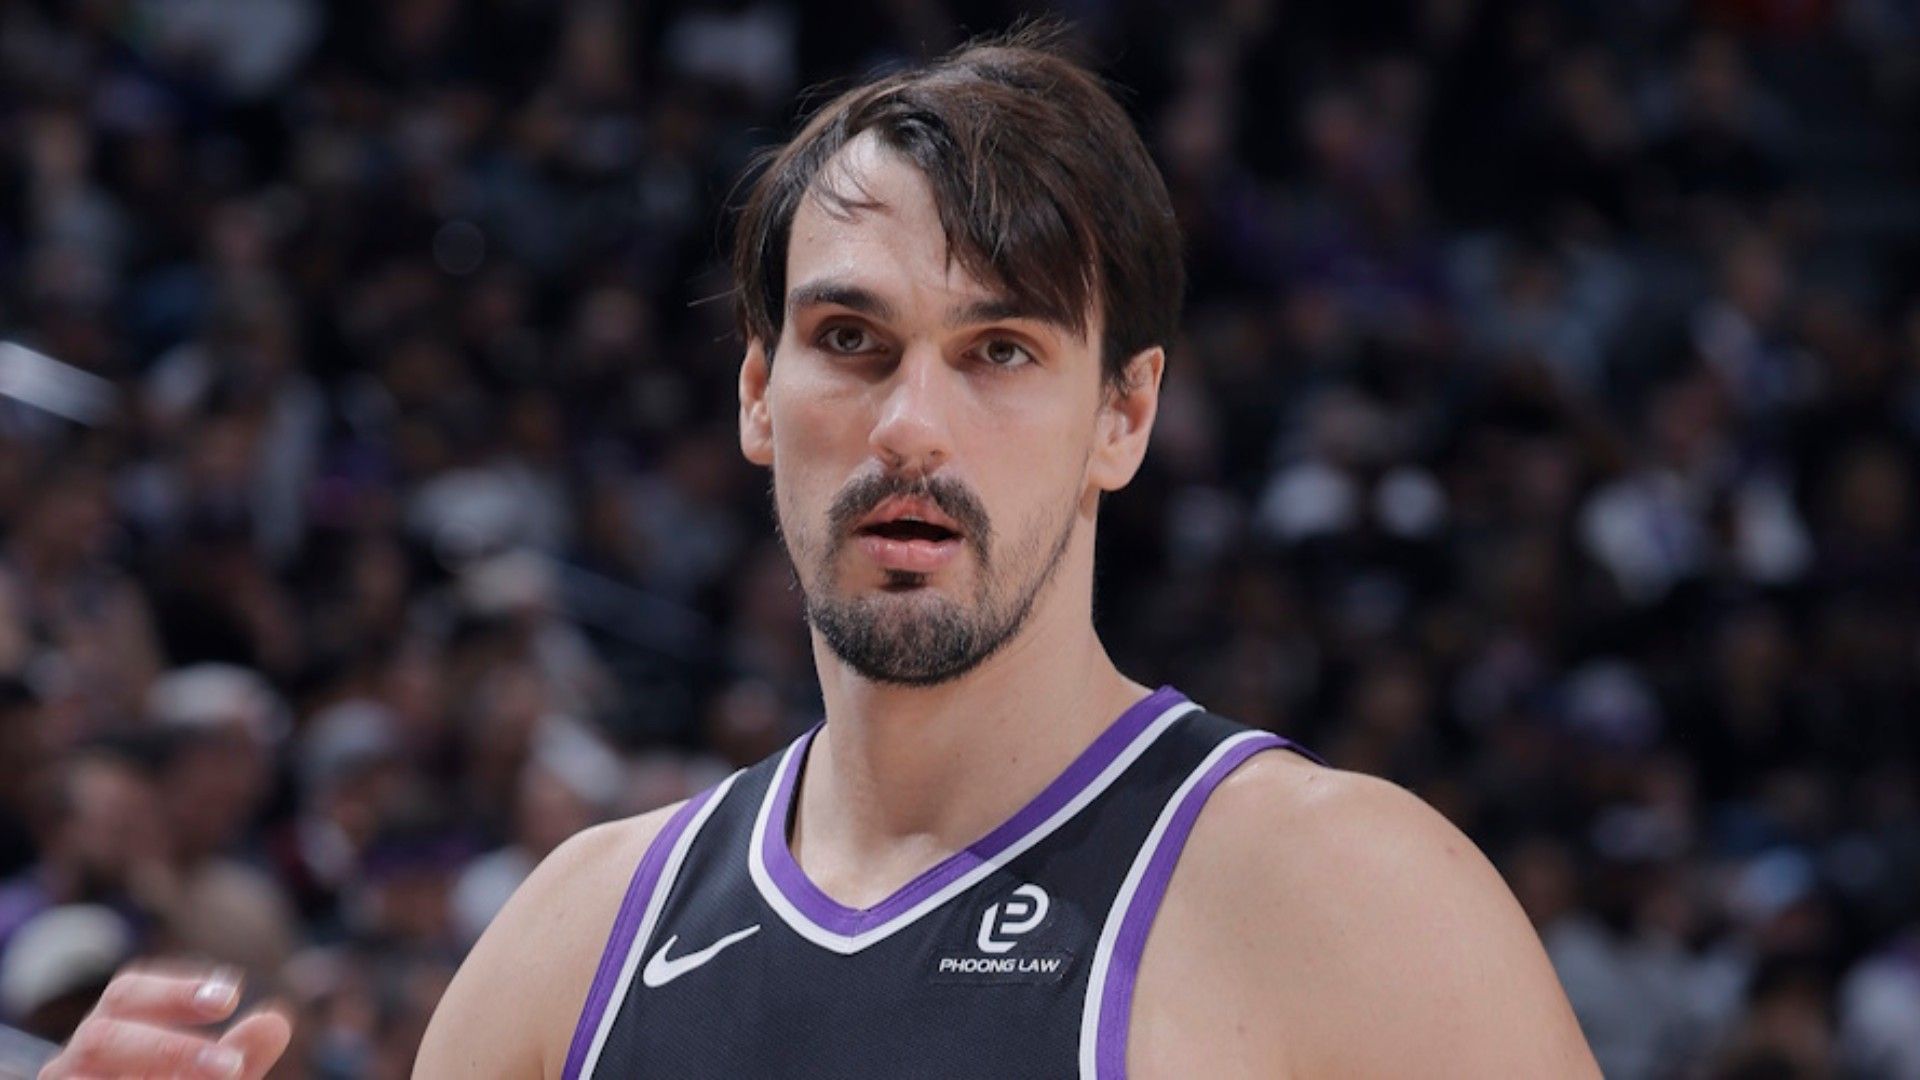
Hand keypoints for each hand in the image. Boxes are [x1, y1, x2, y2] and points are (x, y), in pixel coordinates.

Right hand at [39, 966, 291, 1078]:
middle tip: (231, 1066)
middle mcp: (73, 1063)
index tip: (229, 999)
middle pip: (104, 1037)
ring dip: (159, 1071)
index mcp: (108, 1035)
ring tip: (222, 1077)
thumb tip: (276, 1021)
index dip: (174, 993)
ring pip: (86, 1078)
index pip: (127, 995)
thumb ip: (240, 1058)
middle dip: (170, 1050)